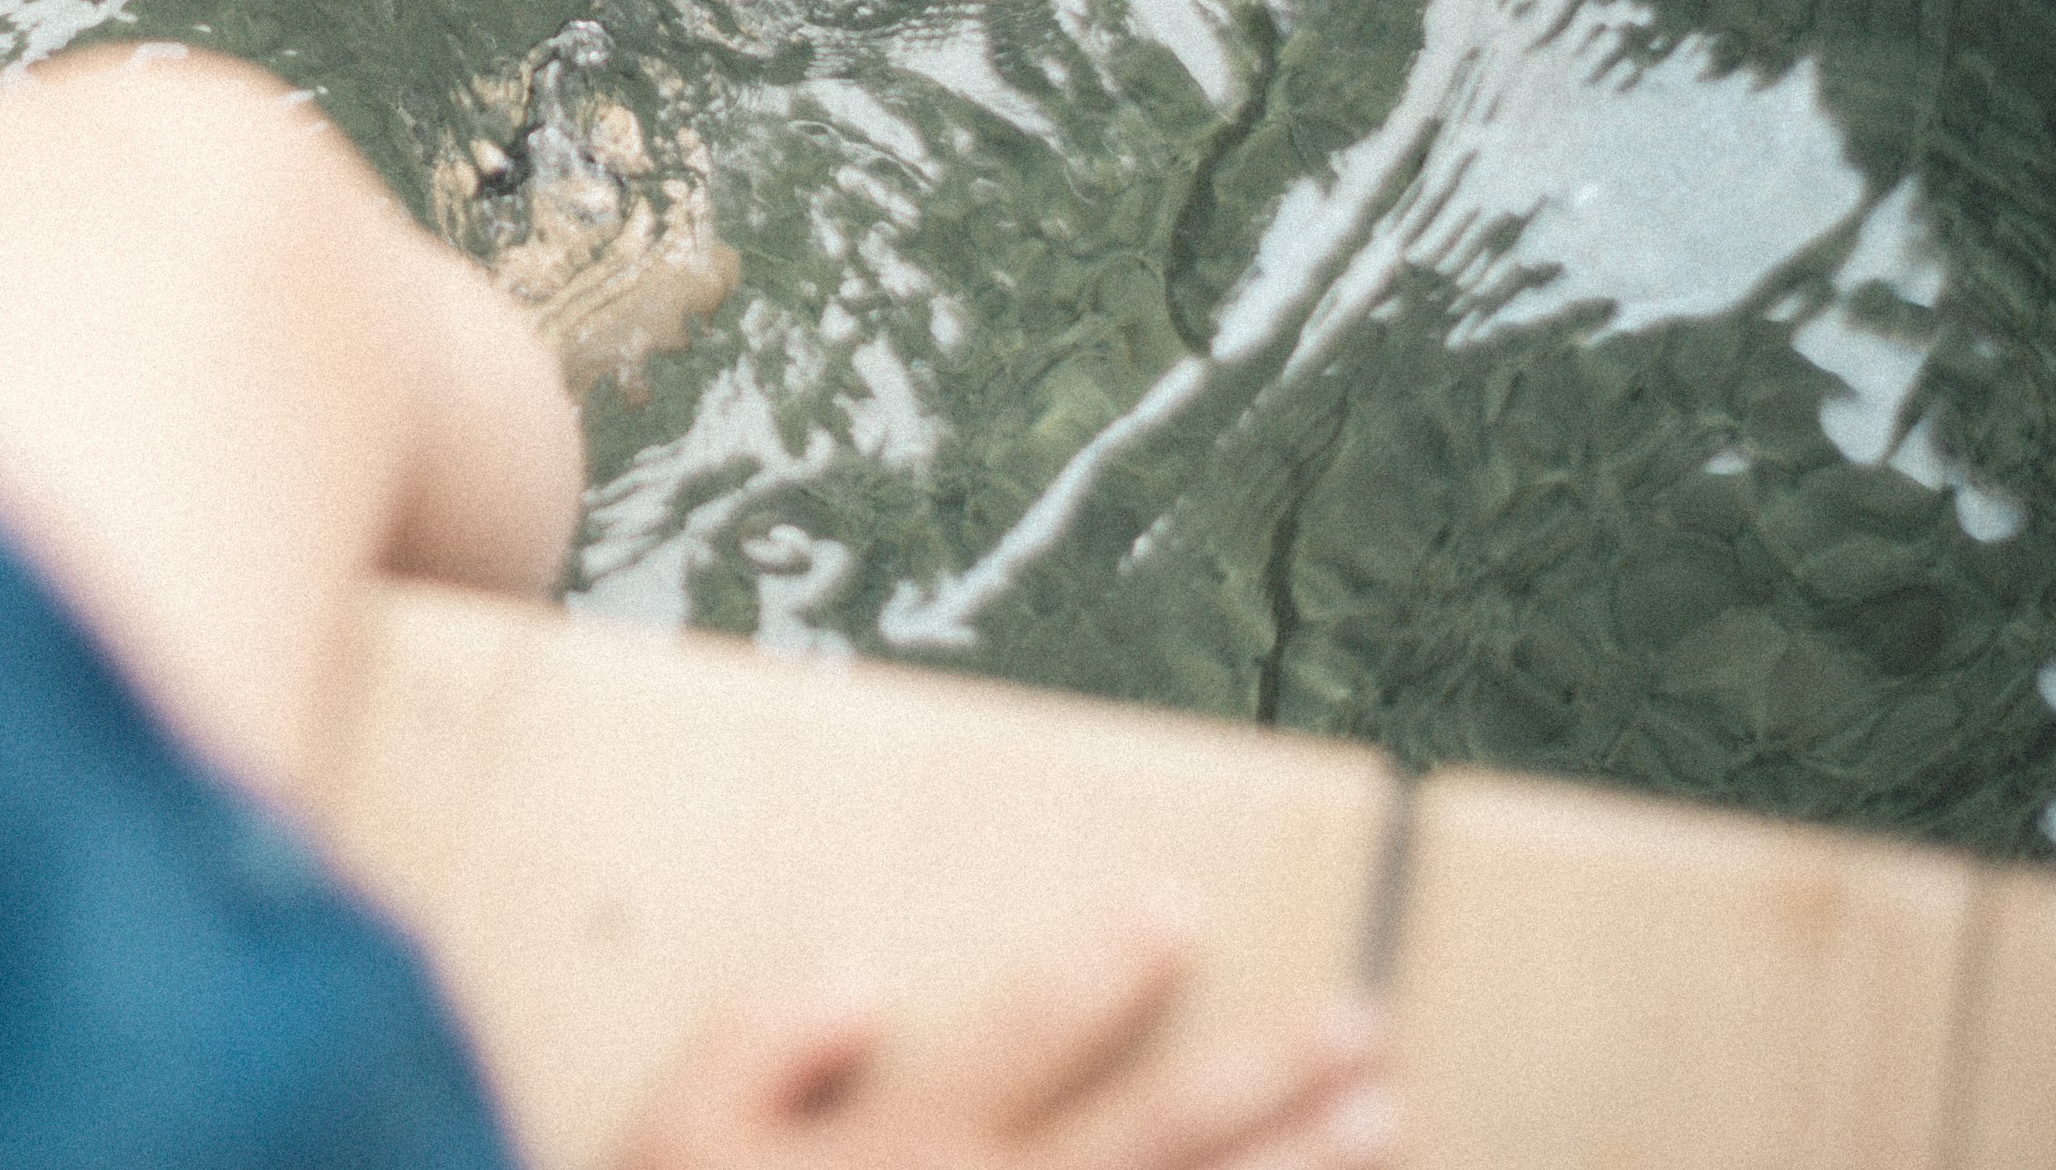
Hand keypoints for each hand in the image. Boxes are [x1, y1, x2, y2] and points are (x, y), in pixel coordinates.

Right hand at [621, 906, 1397, 1169]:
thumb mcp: (669, 1141)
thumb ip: (755, 1044)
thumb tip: (862, 981)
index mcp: (907, 1150)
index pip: (1029, 1038)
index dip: (1107, 969)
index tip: (1179, 909)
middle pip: (1155, 1140)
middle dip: (1265, 1077)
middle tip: (1360, 1023)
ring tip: (1386, 1119)